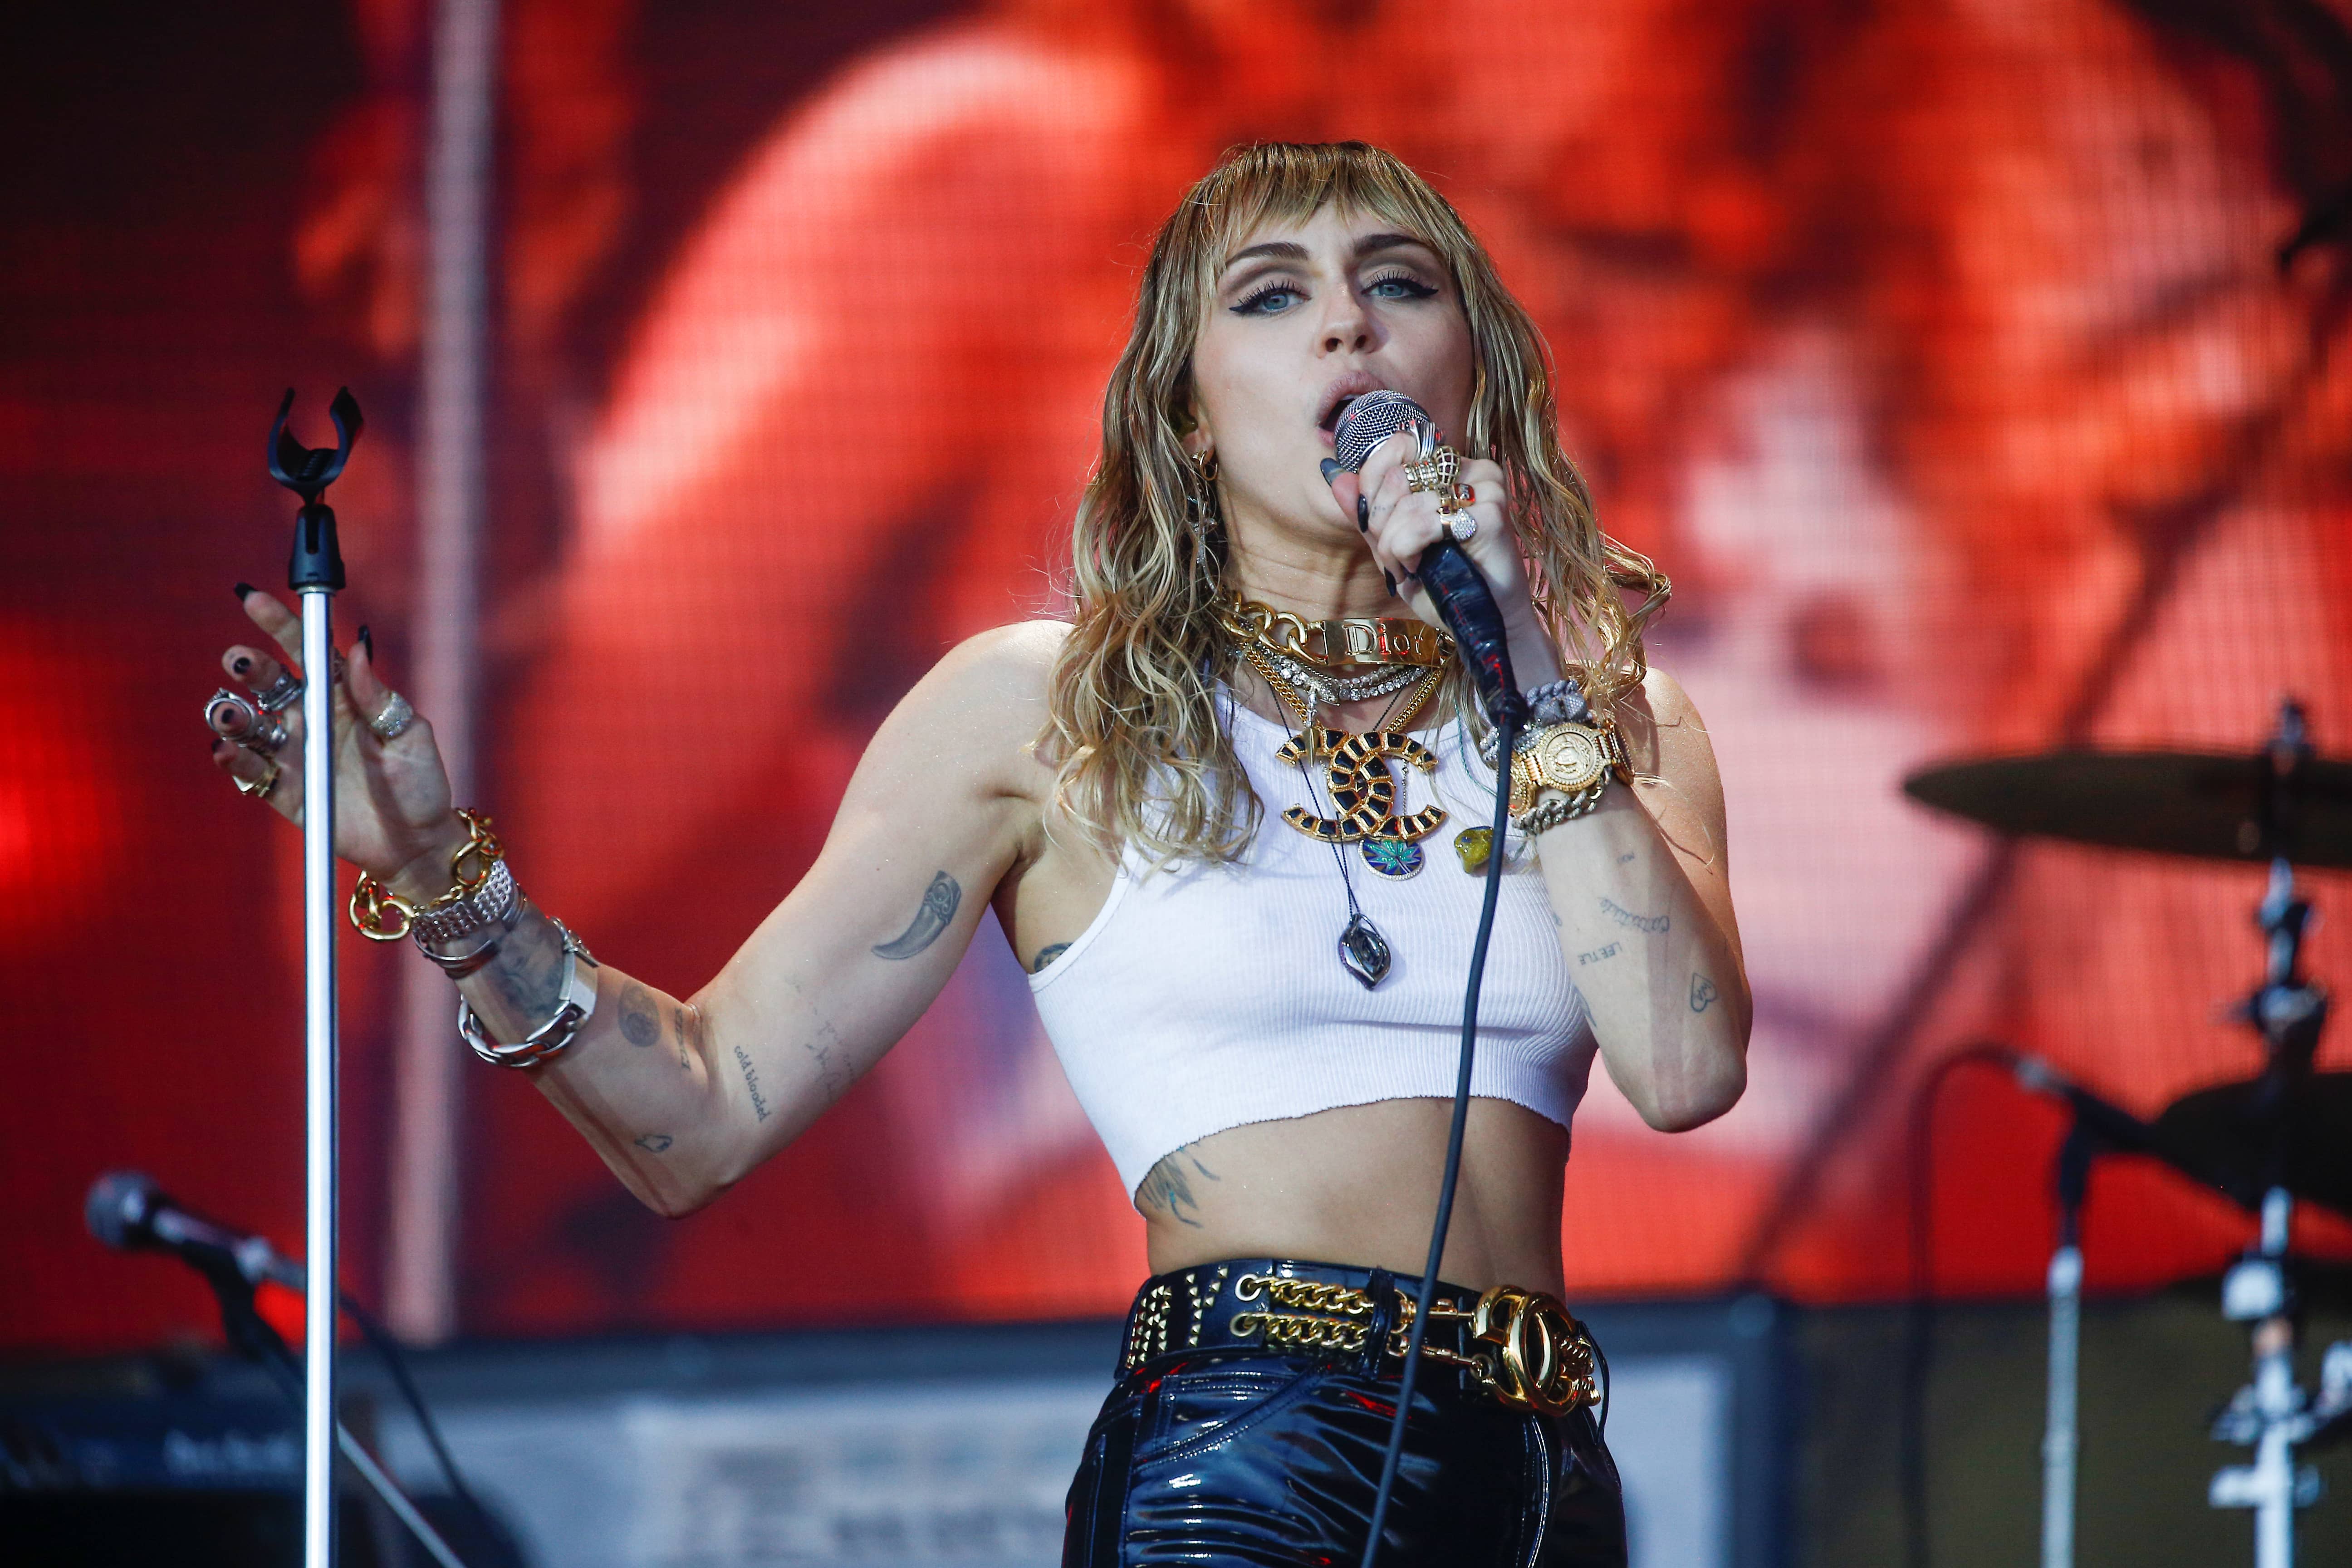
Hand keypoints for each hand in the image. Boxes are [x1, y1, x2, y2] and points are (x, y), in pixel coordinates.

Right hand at [206, 588, 466, 898]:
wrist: (416, 842)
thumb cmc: (420, 783)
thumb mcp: (410, 734)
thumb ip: (379, 696)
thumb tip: (359, 648)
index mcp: (342, 696)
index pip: (307, 652)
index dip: (280, 624)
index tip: (254, 598)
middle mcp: (310, 719)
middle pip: (268, 682)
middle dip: (249, 666)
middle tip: (240, 660)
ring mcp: (293, 754)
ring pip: (247, 724)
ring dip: (230, 713)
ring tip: (228, 713)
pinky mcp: (281, 790)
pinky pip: (248, 770)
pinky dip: (232, 757)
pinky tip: (226, 749)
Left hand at [1323, 433, 1561, 682]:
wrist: (1482, 621)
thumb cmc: (1442, 584)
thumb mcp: (1393, 547)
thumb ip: (1367, 513)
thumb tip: (1335, 476)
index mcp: (1448, 469)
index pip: (1398, 445)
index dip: (1372, 483)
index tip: (1376, 525)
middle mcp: (1470, 470)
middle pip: (1397, 475)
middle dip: (1380, 522)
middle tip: (1391, 555)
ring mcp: (1484, 489)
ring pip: (1407, 503)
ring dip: (1393, 545)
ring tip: (1408, 568)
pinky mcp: (1491, 513)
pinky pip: (1423, 523)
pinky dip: (1408, 550)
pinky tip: (1419, 568)